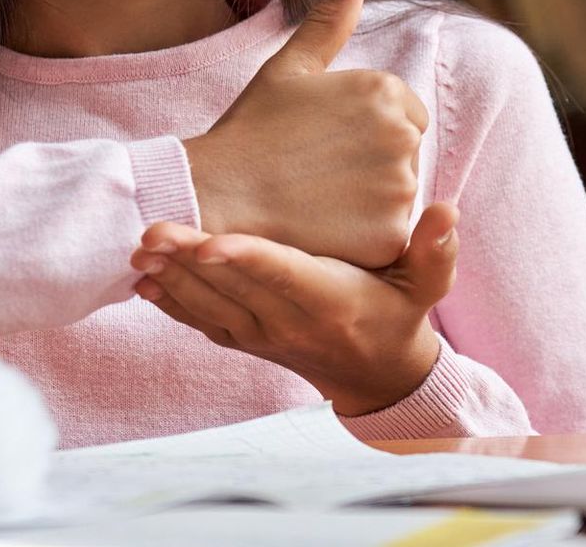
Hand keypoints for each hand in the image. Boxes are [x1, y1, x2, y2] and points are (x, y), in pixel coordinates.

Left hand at [129, 202, 459, 416]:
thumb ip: (434, 249)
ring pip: (209, 306)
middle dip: (189, 260)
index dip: (246, 258)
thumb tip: (446, 210)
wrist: (376, 375)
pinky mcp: (244, 340)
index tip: (210, 243)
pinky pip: (201, 323)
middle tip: (151, 231)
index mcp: (330, 301)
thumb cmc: (400, 314)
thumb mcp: (428, 285)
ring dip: (172, 278)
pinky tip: (144, 280)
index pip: (283, 276)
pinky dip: (171, 303)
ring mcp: (262, 335)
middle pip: (232, 288)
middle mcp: (289, 322)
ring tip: (139, 248)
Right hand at [183, 0, 428, 269]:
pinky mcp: (388, 237)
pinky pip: (389, 237)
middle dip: (371, 163)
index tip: (323, 141)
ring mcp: (398, 189)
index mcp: (386, 90)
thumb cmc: (251, 128)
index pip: (405, 114)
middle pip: (405, 155)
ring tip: (316, 198)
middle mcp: (402, 135)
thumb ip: (331, 17)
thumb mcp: (291, 66)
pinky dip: (363, 238)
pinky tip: (324, 228)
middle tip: (316, 170)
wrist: (216, 194)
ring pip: (398, 196)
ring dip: (368, 201)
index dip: (363, 130)